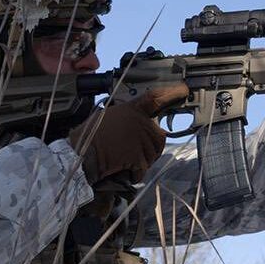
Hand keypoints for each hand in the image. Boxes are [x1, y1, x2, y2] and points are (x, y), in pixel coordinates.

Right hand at [68, 83, 188, 183]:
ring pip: (153, 154)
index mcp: (132, 110)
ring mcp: (142, 141)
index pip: (155, 98)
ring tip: (123, 158)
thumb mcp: (108, 116)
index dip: (171, 93)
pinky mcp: (139, 159)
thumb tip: (136, 121)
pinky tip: (122, 169)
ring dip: (142, 160)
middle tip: (131, 150)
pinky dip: (134, 173)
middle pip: (159, 137)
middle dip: (149, 146)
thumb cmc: (90, 136)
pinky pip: (143, 169)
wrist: (81, 154)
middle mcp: (141, 123)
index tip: (183, 90)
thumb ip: (127, 116)